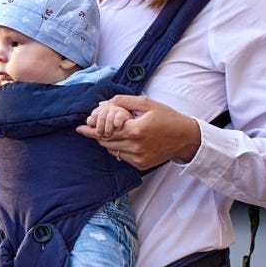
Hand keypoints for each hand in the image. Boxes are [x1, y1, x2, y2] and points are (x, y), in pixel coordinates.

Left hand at [77, 95, 200, 169]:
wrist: (185, 137)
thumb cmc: (167, 117)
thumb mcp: (146, 103)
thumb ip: (122, 102)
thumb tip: (101, 105)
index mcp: (136, 129)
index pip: (106, 130)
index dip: (91, 129)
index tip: (80, 127)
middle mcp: (136, 146)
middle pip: (106, 141)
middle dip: (96, 134)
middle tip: (87, 128)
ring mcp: (138, 158)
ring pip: (112, 150)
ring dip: (106, 141)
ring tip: (108, 132)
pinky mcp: (141, 165)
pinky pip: (121, 157)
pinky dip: (117, 148)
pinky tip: (122, 140)